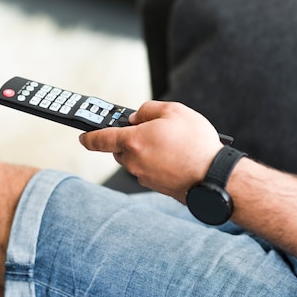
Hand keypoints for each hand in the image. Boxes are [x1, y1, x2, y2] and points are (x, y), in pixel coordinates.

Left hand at [79, 101, 222, 200]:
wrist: (214, 177)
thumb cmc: (195, 143)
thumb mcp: (174, 111)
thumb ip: (148, 110)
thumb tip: (136, 117)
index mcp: (133, 141)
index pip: (101, 139)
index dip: (89, 137)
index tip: (83, 136)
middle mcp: (134, 161)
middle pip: (121, 149)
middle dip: (130, 139)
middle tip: (151, 130)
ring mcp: (145, 177)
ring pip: (137, 160)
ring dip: (147, 151)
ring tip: (173, 143)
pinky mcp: (157, 187)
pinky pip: (150, 170)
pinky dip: (158, 163)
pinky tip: (178, 157)